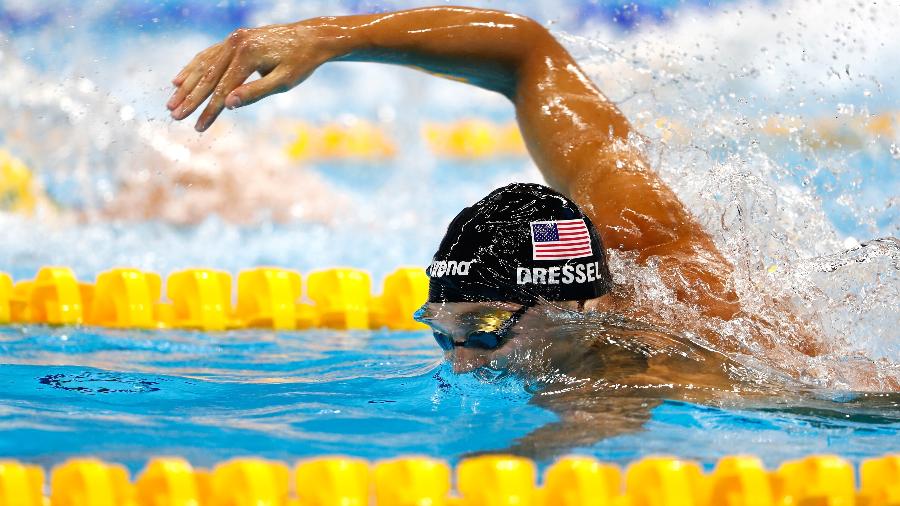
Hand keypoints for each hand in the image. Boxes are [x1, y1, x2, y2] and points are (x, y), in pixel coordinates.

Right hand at [167, 23, 332, 130]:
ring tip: (171, 103)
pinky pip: (208, 55)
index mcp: (248, 55)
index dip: (209, 110)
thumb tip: (228, 104)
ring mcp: (233, 40)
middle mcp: (235, 44)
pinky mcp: (234, 39)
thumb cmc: (301, 62)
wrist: (311, 37)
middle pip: (208, 76)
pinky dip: (193, 68)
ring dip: (186, 85)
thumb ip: (255, 92)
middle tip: (175, 116)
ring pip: (204, 65)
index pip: (223, 89)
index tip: (198, 128)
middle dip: (191, 99)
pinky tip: (180, 80)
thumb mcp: (283, 82)